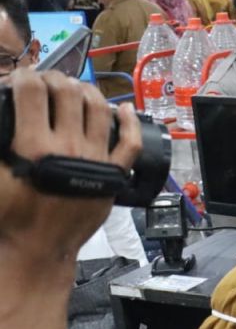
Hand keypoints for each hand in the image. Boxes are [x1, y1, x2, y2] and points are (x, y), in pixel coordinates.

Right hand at [0, 69, 140, 266]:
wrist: (38, 250)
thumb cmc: (10, 218)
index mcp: (33, 146)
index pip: (32, 91)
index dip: (24, 77)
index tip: (21, 78)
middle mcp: (69, 148)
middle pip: (68, 92)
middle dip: (54, 79)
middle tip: (46, 82)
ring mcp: (96, 159)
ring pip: (100, 109)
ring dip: (87, 91)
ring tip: (75, 89)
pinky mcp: (114, 174)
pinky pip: (130, 142)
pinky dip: (129, 122)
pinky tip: (123, 109)